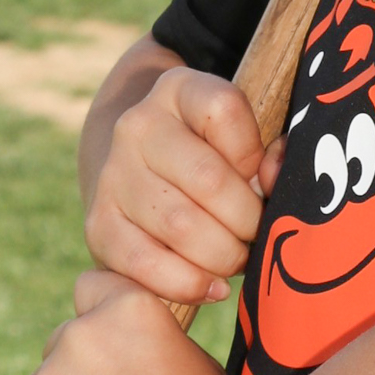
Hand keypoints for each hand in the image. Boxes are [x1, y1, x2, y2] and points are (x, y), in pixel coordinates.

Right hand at [83, 60, 280, 306]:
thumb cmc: (211, 156)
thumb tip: (276, 177)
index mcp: (178, 90)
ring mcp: (113, 175)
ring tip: (237, 259)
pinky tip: (211, 285)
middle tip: (257, 236)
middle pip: (208, 179)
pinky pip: (146, 264)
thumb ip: (271, 154)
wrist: (138, 168)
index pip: (224, 110)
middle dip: (247, 221)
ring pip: (180, 227)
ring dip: (223, 256)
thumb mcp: (242, 137)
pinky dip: (188, 283)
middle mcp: (137, 125)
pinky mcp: (98, 224)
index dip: (255, 154)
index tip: (260, 179)